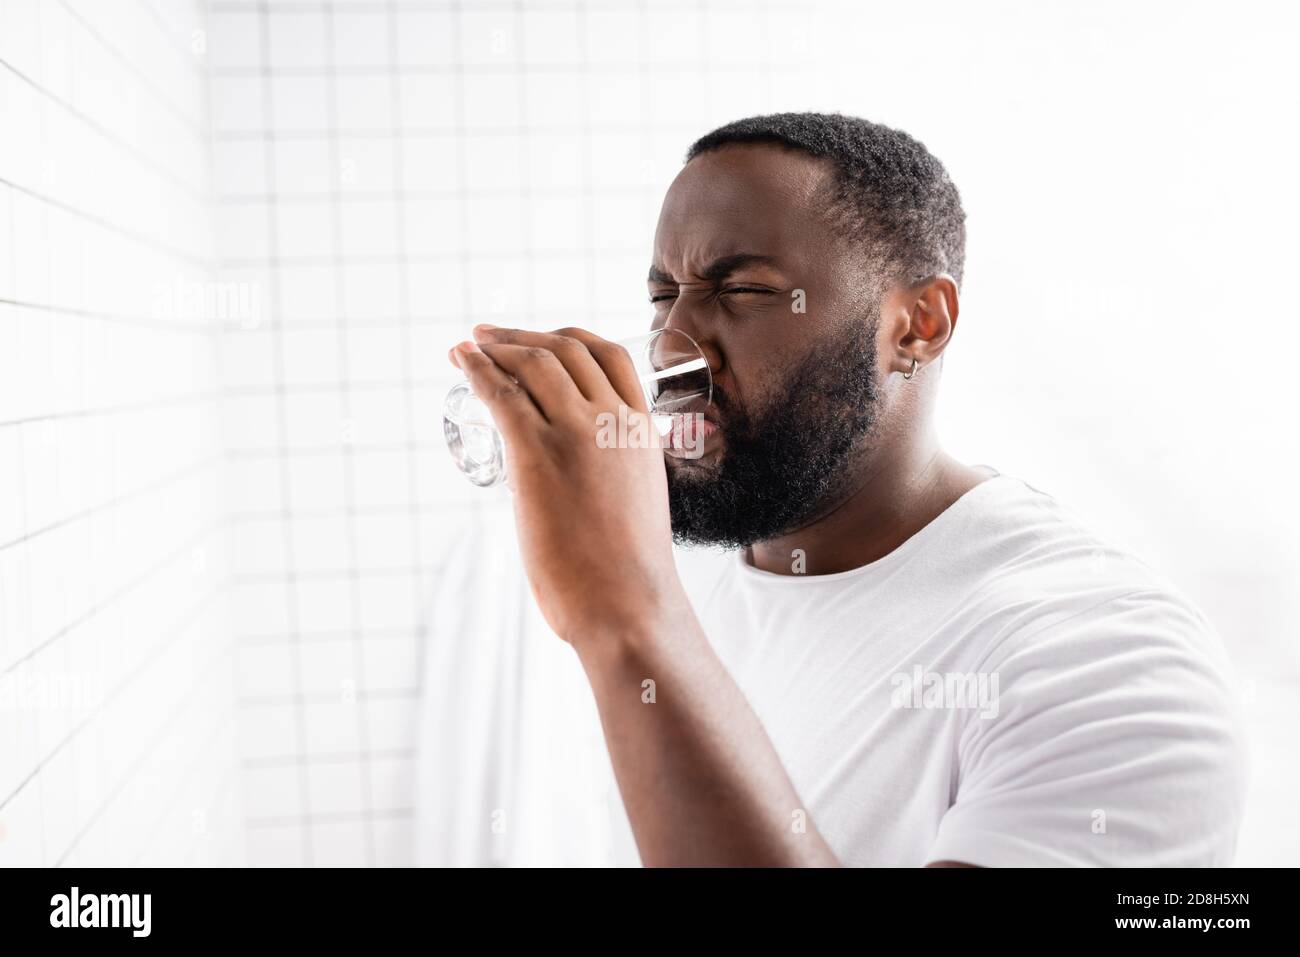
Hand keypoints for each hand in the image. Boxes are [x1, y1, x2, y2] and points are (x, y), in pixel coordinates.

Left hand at [447, 325, 686, 648]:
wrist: (628, 605)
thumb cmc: (630, 575)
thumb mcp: (636, 503)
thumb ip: (614, 479)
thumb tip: (583, 489)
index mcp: (642, 431)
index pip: (611, 356)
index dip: (570, 338)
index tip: (544, 338)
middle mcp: (611, 420)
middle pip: (566, 349)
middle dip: (523, 335)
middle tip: (491, 336)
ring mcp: (574, 433)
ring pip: (534, 363)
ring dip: (496, 346)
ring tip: (470, 346)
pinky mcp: (535, 454)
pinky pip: (501, 394)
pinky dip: (478, 371)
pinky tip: (462, 363)